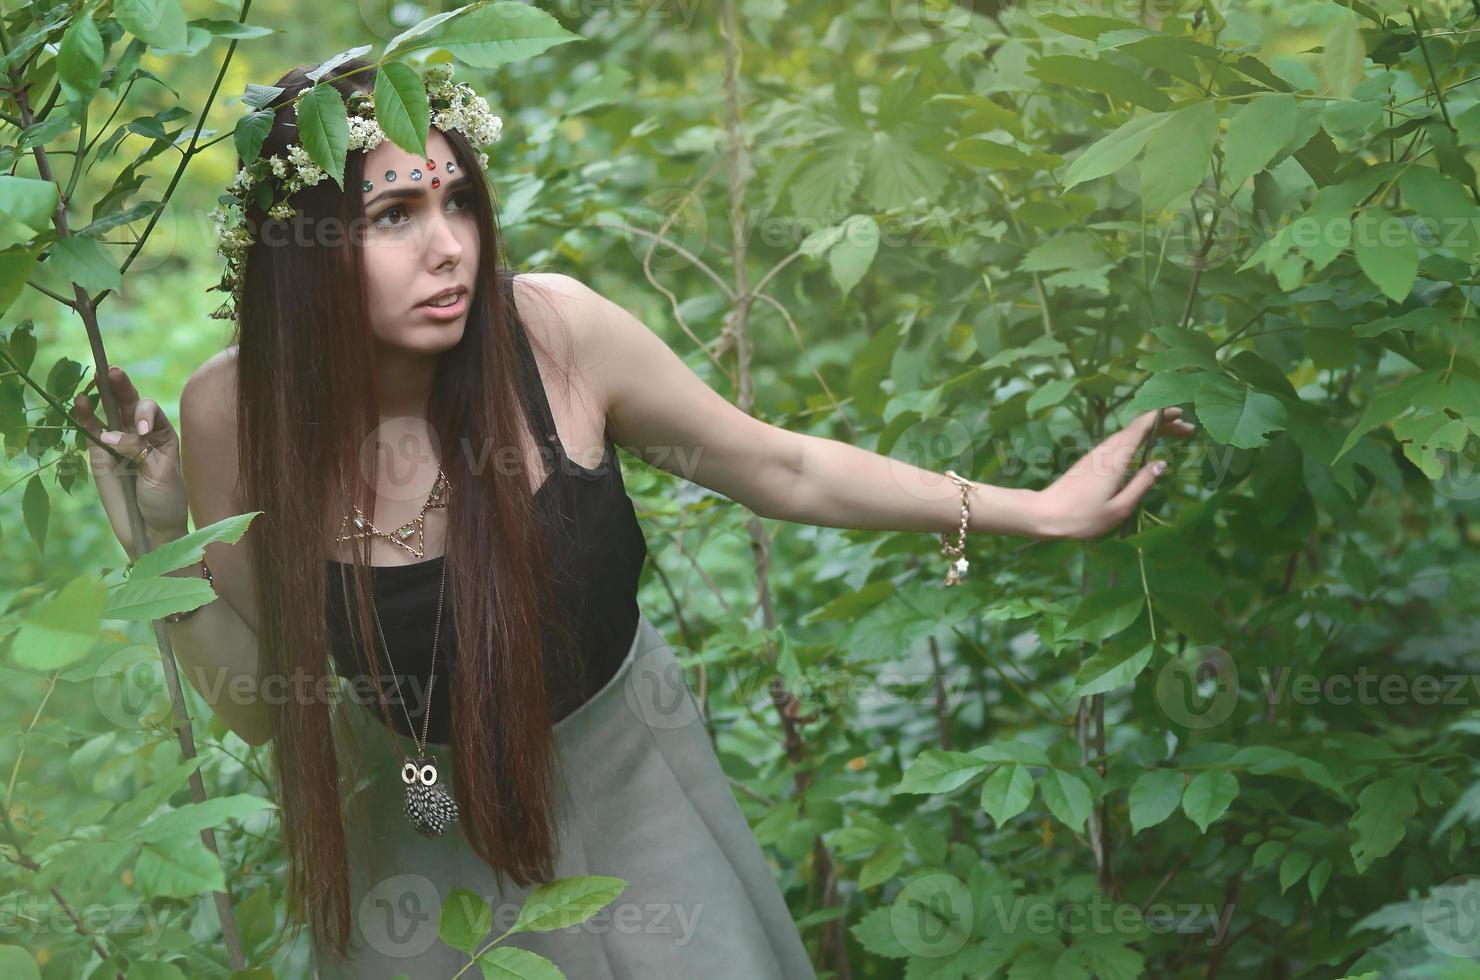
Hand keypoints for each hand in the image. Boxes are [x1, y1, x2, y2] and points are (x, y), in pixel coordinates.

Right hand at [74, 365, 188, 560]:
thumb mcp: (159, 473)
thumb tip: (109, 436)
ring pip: (108, 413)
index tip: (143, 431)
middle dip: (122, 388)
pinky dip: (86, 417)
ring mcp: (118, 442)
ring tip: (96, 376)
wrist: (151, 528)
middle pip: (129, 404)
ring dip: (102, 395)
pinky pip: (92, 432)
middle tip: (113, 371)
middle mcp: (140, 434)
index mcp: (163, 435)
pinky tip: (82, 401)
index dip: (145, 415)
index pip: (151, 412)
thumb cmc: (165, 500)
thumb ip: (138, 451)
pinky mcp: (100, 454)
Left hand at [1032, 407, 1196, 539]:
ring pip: (1128, 435)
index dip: (1162, 417)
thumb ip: (1142, 484)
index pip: (1140, 427)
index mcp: (1115, 459)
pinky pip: (1120, 444)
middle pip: (1137, 428)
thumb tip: (1162, 464)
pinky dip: (1138, 440)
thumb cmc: (1083, 517)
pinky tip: (1147, 449)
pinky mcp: (1091, 461)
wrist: (1045, 514)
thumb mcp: (1119, 508)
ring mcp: (1097, 454)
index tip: (1182, 415)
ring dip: (1151, 431)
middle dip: (1163, 424)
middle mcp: (1106, 450)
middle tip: (1188, 430)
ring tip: (1174, 435)